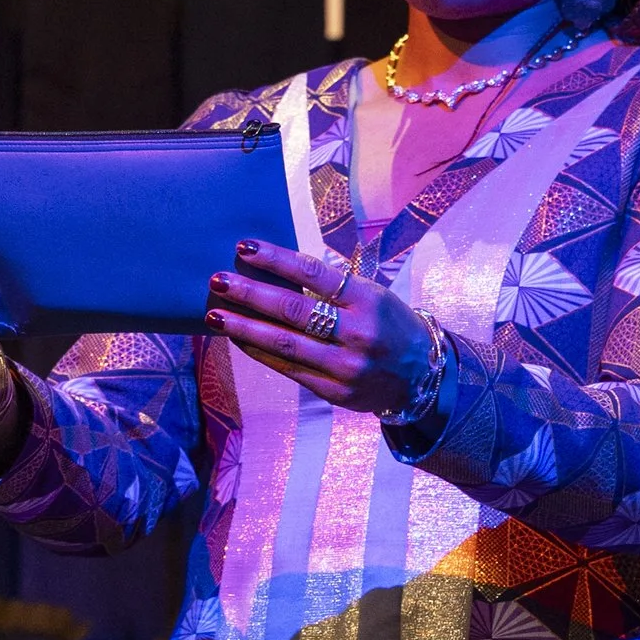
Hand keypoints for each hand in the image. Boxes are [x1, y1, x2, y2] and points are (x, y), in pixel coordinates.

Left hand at [207, 238, 437, 416]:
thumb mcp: (373, 296)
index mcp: (367, 300)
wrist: (423, 376)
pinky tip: (239, 338)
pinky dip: (260, 352)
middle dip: (250, 294)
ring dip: (244, 327)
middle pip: (293, 310)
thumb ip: (333, 288)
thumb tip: (277, 272)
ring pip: (285, 343)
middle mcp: (357, 333)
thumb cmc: (390, 325)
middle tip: (218, 280)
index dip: (275, 259)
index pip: (313, 274)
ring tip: (215, 314)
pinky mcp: (334, 391)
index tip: (244, 247)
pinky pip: (289, 369)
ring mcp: (345, 366)